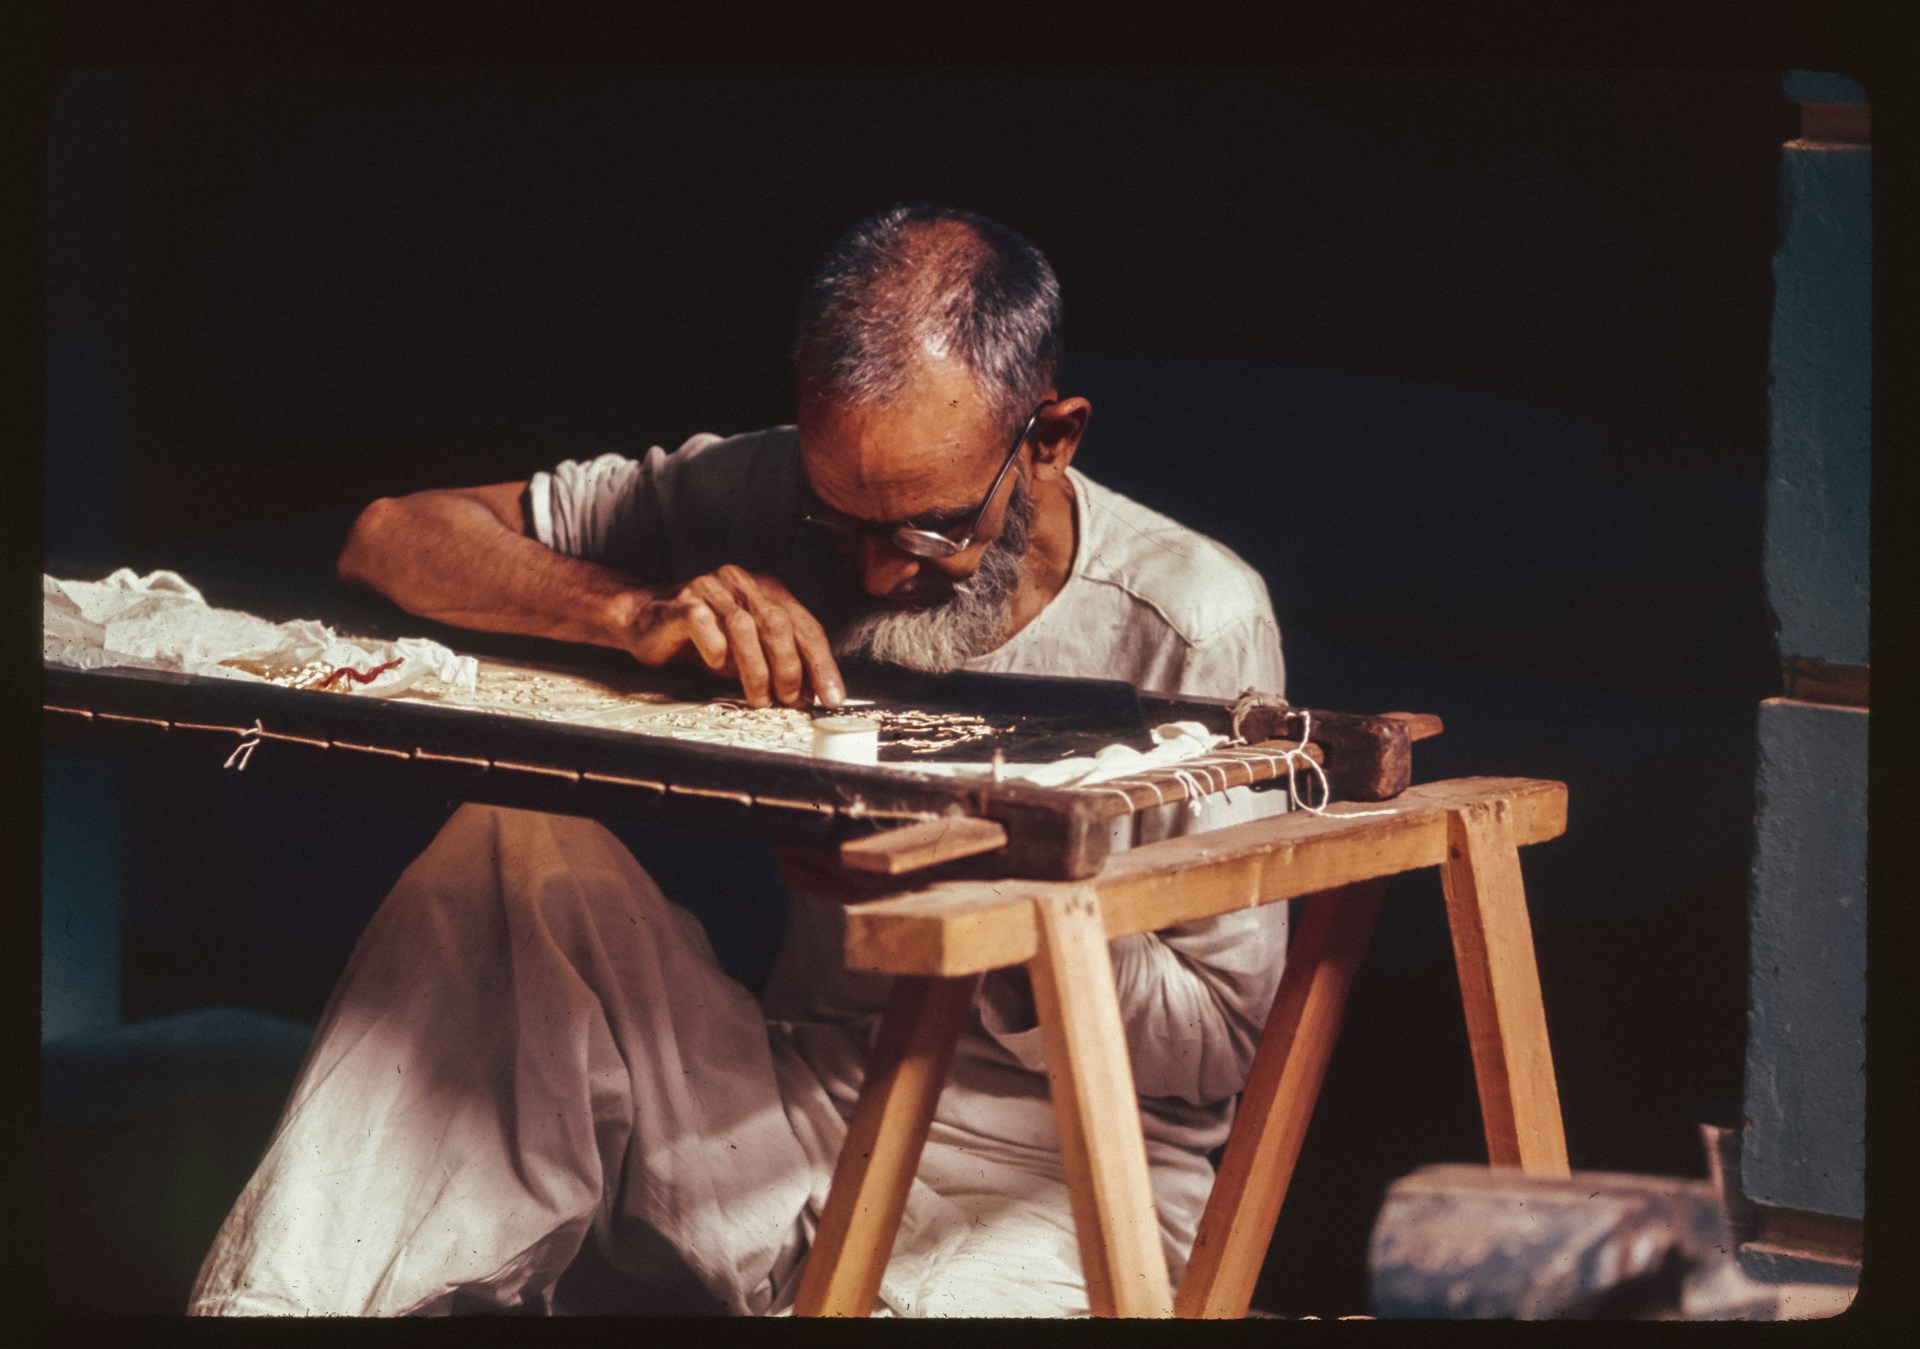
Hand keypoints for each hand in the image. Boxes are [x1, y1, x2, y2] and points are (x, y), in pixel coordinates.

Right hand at [623, 565, 844, 707]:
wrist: (644, 621)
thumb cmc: (701, 638)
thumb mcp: (748, 651)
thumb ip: (776, 663)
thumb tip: (806, 695)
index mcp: (766, 590)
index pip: (805, 625)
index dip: (821, 663)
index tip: (831, 696)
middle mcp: (741, 584)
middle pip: (778, 623)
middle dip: (790, 667)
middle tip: (790, 699)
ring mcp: (711, 589)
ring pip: (744, 626)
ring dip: (756, 669)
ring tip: (759, 697)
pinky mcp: (681, 602)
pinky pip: (703, 623)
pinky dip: (715, 648)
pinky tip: (717, 664)